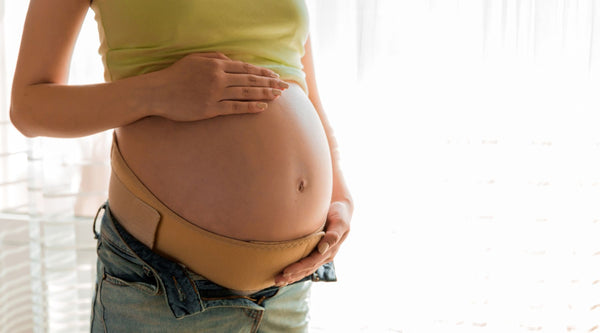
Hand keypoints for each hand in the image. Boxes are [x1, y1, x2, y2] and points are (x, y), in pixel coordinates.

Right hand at [150, 52, 288, 120]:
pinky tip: (263, 107)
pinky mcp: (210, 109)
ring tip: (278, 96)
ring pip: (245, 93)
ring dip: (264, 94)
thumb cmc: (175, 75)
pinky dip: (250, 107)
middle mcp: (218, 78)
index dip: (262, 72)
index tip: (275, 76)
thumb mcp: (195, 59)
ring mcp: (214, 94)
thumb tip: (232, 60)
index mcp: (215, 65)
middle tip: (285, 87)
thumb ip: (215, 58)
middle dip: (269, 83)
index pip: (245, 68)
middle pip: (250, 80)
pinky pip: (234, 108)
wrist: (157, 92)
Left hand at [274, 200, 352, 285]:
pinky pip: (305, 264)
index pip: (312, 262)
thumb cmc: (340, 214)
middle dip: (292, 276)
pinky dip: (295, 270)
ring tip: (277, 281)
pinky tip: (285, 274)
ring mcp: (320, 256)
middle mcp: (325, 256)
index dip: (299, 268)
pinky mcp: (315, 252)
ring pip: (305, 269)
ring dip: (292, 277)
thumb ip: (333, 235)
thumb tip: (322, 249)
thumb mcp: (340, 222)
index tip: (285, 271)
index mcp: (330, 250)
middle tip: (276, 280)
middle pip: (307, 269)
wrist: (341, 209)